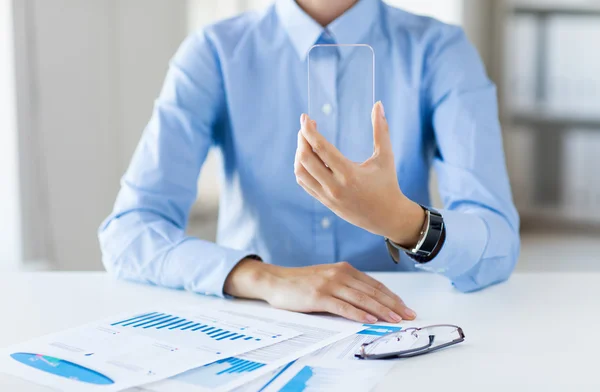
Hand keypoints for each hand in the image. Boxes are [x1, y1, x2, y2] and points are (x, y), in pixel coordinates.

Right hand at [224, 258, 416, 322]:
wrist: (277, 281)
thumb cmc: (302, 283)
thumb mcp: (328, 278)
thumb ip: (346, 285)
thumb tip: (369, 300)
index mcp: (344, 269)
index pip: (374, 285)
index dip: (391, 296)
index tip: (404, 306)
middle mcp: (340, 274)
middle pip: (372, 291)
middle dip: (393, 304)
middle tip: (408, 315)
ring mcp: (330, 284)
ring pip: (362, 299)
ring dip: (381, 310)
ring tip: (395, 319)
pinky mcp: (319, 296)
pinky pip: (344, 307)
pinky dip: (359, 314)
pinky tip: (371, 319)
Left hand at [295, 101, 424, 246]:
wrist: (387, 217)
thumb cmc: (388, 184)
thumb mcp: (386, 157)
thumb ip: (381, 130)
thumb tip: (378, 104)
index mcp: (349, 173)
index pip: (321, 148)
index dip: (309, 130)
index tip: (305, 117)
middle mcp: (335, 186)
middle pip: (306, 159)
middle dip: (302, 139)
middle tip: (305, 127)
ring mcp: (327, 196)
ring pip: (301, 172)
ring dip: (299, 154)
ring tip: (305, 141)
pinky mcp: (324, 202)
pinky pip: (304, 183)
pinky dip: (301, 168)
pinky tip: (306, 157)